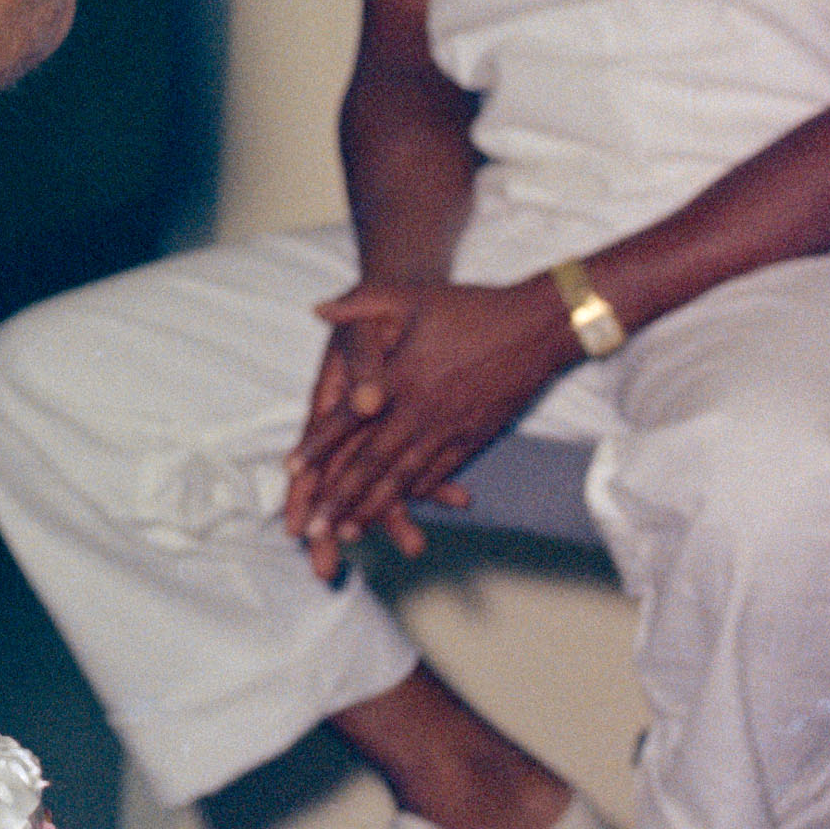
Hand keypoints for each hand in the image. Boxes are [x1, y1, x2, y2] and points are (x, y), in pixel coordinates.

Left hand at [285, 276, 564, 577]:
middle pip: (372, 461)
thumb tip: (317, 310)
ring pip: (405, 475)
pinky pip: (440, 470)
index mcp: (398, 378)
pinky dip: (417, 491)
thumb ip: (358, 303)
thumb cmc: (469, 308)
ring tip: (349, 532)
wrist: (536, 328)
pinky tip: (400, 506)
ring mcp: (450, 428)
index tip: (292, 470)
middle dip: (340, 497)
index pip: (347, 418)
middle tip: (313, 529)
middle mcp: (420, 410)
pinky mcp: (475, 436)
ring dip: (376, 506)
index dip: (318, 445)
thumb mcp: (407, 295)